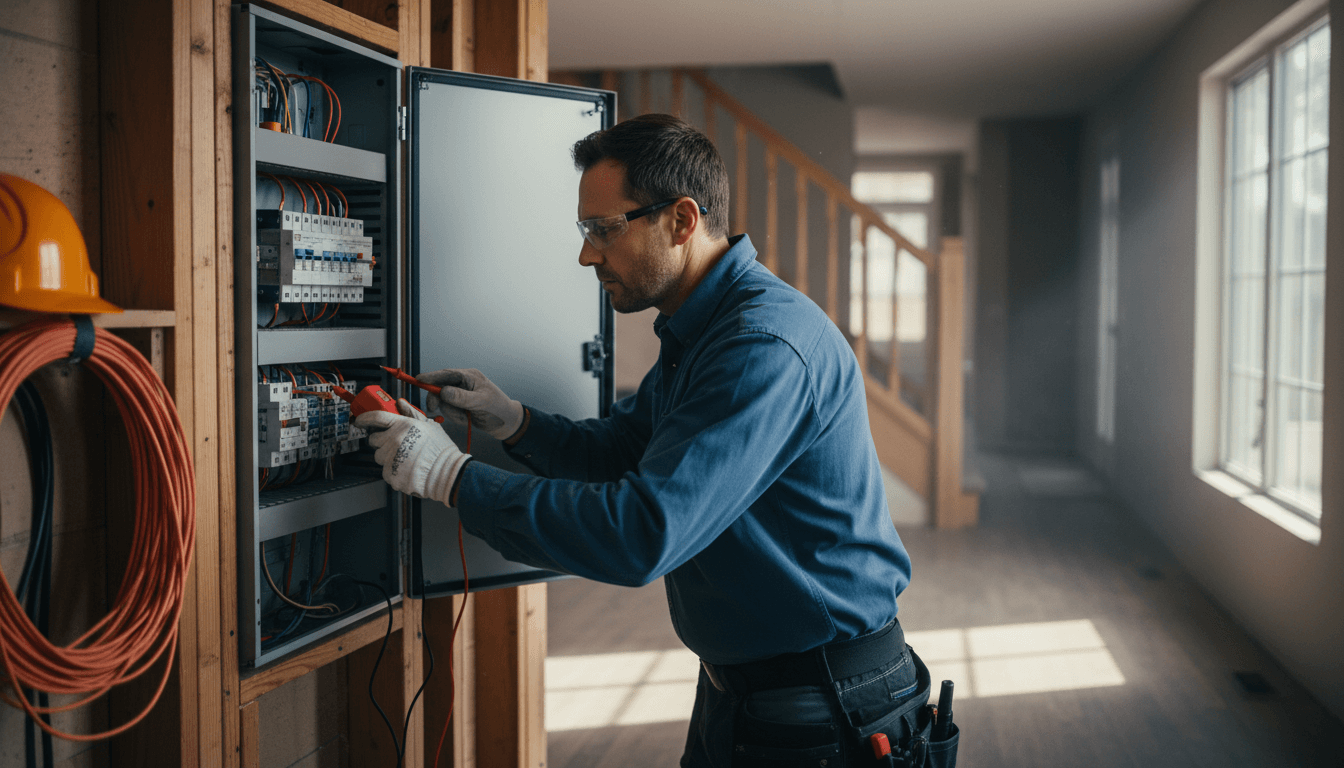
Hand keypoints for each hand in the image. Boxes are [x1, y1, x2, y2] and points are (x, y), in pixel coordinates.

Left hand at [355, 399, 470, 503]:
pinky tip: (407, 468)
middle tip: (396, 444)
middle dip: (381, 441)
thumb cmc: (440, 450)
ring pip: (378, 456)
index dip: (364, 418)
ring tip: (405, 458)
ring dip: (387, 456)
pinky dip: (393, 470)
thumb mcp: (429, 425)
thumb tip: (400, 403)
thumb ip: (411, 413)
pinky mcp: (390, 474)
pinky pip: (384, 471)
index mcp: (403, 425)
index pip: (376, 417)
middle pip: (374, 439)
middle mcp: (394, 441)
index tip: (360, 421)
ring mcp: (391, 458)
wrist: (447, 473)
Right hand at [418, 368, 524, 440]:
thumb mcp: (481, 402)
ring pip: (444, 402)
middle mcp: (464, 383)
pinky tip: (467, 419)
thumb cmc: (498, 409)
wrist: (506, 424)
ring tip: (466, 417)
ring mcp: (461, 395)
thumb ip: (462, 397)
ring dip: (451, 412)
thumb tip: (443, 391)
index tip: (418, 380)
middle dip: (438, 399)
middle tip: (433, 408)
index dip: (431, 377)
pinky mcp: (460, 406)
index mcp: (470, 376)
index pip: (447, 374)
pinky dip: (455, 417)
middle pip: (440, 387)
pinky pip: (449, 411)